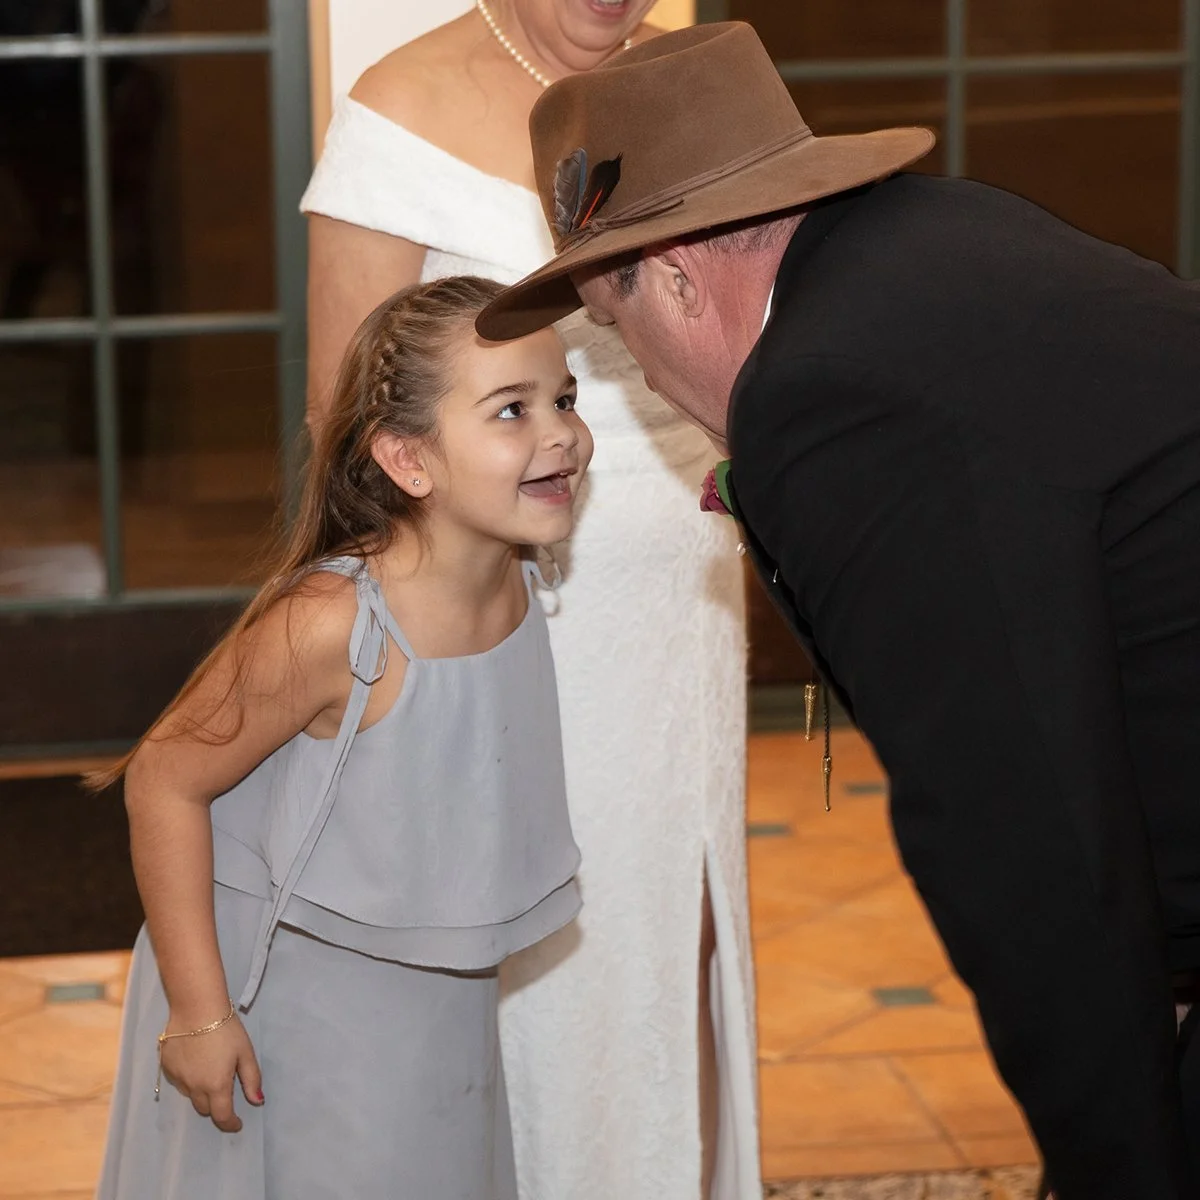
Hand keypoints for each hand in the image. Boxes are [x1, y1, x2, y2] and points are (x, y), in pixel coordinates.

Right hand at [160, 1012, 263, 1132]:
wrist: (196, 1007)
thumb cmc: (226, 1028)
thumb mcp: (245, 1052)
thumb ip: (252, 1079)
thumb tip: (257, 1102)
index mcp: (216, 1086)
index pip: (222, 1116)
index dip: (231, 1124)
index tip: (237, 1123)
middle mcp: (194, 1088)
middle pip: (205, 1108)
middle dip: (217, 1106)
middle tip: (226, 1090)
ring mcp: (178, 1078)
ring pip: (191, 1095)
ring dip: (202, 1091)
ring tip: (210, 1071)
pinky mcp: (166, 1067)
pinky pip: (179, 1082)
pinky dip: (189, 1078)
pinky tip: (195, 1061)